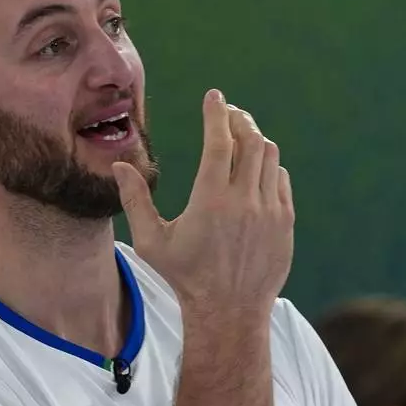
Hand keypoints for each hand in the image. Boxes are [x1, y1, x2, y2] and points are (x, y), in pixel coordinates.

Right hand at [112, 90, 293, 318]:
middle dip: (238, 120)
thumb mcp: (151, 242)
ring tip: (240, 136)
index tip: (213, 96)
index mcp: (210, 201)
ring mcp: (270, 211)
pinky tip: (254, 169)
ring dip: (254, 140)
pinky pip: (280, 180)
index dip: (216, 114)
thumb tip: (120, 166)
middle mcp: (244, 201)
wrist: (228, 309)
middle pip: (249, 141)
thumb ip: (135, 200)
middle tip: (227, 112)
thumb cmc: (184, 276)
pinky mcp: (285, 222)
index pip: (219, 142)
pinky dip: (267, 167)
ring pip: (269, 157)